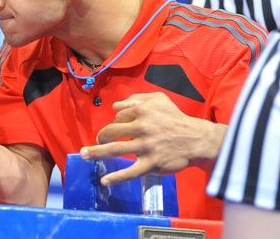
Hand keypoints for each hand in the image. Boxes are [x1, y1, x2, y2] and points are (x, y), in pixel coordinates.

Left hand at [79, 92, 224, 185]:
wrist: (195, 139)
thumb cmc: (176, 118)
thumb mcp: (159, 99)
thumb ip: (137, 98)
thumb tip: (116, 106)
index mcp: (142, 111)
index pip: (119, 116)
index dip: (115, 122)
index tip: (116, 128)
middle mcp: (141, 128)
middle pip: (111, 131)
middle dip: (100, 136)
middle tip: (96, 141)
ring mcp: (145, 147)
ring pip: (116, 150)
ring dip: (97, 153)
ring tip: (84, 155)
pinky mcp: (151, 164)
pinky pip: (131, 172)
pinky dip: (117, 177)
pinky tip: (105, 180)